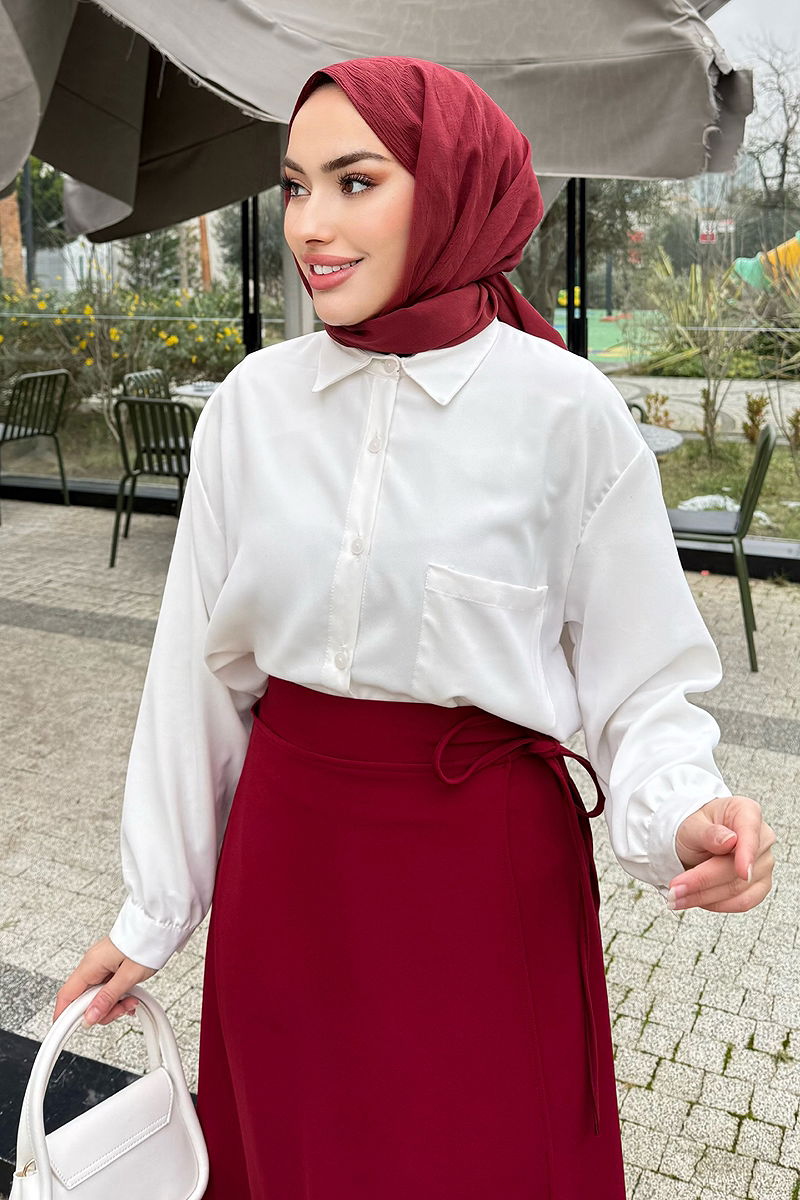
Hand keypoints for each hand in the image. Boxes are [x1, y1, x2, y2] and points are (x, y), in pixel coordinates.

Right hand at [52, 936, 156, 1026]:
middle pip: (83, 999)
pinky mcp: (111, 965)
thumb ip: (107, 998)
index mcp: (91, 964)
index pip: (67, 995)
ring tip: (131, 1001)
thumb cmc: (146, 942)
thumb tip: (89, 1017)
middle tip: (121, 1010)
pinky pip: (106, 987)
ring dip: (113, 1003)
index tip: (69, 1031)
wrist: (160, 925)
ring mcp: (101, 964)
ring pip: (97, 995)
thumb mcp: (128, 976)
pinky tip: (130, 997)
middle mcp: (92, 963)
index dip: (64, 1016)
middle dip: (101, 1010)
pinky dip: (117, 995)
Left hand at [669, 795, 775, 912]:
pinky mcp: (759, 885)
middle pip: (737, 869)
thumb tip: (730, 840)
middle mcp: (761, 838)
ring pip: (739, 890)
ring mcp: (762, 864)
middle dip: (702, 881)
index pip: (751, 833)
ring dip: (705, 897)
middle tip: (675, 889)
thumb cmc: (696, 827)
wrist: (695, 839)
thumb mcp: (692, 824)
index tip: (741, 872)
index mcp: (747, 813)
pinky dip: (717, 905)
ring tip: (676, 898)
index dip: (746, 854)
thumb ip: (709, 833)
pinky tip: (696, 900)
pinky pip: (744, 902)